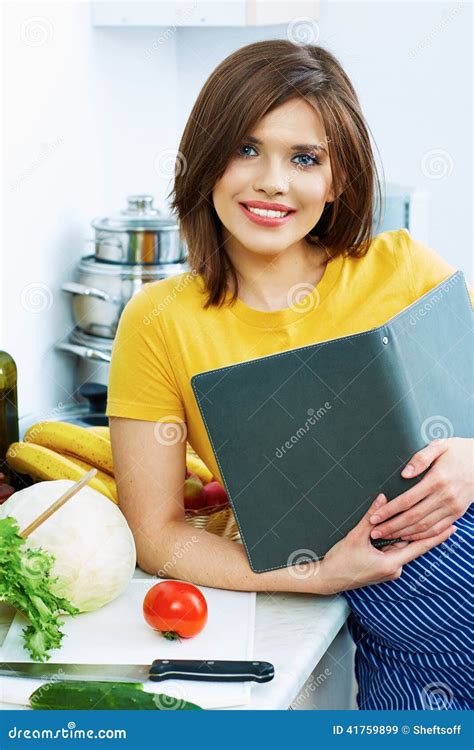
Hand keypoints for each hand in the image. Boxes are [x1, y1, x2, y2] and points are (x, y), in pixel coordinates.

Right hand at [318, 493, 456, 594]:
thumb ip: (371, 518)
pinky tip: (395, 530)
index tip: (451, 529)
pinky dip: (395, 541)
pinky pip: (393, 552)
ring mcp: (388, 570)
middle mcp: (393, 570)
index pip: (419, 548)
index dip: (436, 537)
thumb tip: (383, 499)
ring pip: (401, 548)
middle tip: (441, 519)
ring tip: (414, 521)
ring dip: (405, 535)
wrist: (327, 579)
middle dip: (422, 532)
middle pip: (411, 546)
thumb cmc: (340, 561)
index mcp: (390, 565)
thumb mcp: (355, 536)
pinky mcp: (382, 569)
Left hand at [368, 437, 472, 541]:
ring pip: (424, 526)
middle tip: (375, 532)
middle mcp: (445, 496)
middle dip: (392, 526)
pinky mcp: (457, 513)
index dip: (389, 511)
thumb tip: (405, 474)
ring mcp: (452, 507)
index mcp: (437, 479)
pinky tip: (408, 536)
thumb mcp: (439, 446)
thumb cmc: (458, 451)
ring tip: (387, 537)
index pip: (407, 500)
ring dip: (404, 534)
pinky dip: (422, 535)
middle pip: (413, 517)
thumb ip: (420, 458)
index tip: (374, 517)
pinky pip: (437, 529)